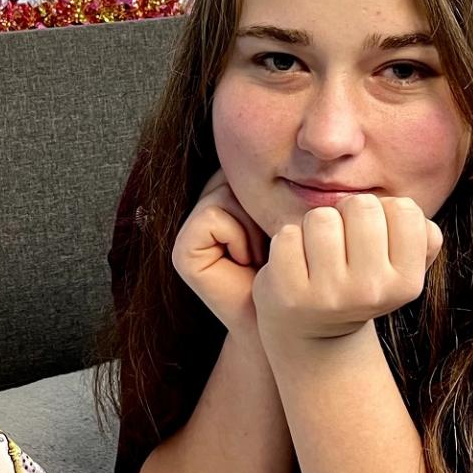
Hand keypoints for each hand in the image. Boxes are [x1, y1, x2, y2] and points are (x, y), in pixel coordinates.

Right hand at [170, 168, 269, 337]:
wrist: (279, 319)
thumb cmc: (290, 271)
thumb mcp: (285, 220)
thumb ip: (273, 186)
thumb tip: (279, 153)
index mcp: (223, 202)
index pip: (241, 169)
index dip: (266, 194)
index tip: (276, 232)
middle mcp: (200, 214)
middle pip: (231, 177)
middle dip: (257, 208)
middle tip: (268, 245)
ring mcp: (188, 233)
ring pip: (223, 192)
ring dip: (251, 224)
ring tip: (257, 255)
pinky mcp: (182, 251)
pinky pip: (214, 217)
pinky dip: (237, 237)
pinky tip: (244, 262)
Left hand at [253, 195, 442, 342]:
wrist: (318, 332)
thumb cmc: (363, 281)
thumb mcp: (404, 265)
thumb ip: (422, 234)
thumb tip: (403, 209)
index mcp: (407, 283)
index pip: (404, 209)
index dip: (385, 211)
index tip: (374, 235)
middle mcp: (372, 292)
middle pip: (361, 206)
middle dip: (348, 213)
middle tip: (344, 241)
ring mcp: (329, 295)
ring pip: (321, 217)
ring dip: (317, 225)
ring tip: (319, 251)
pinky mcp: (290, 295)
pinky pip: (288, 235)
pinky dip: (290, 242)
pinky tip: (297, 265)